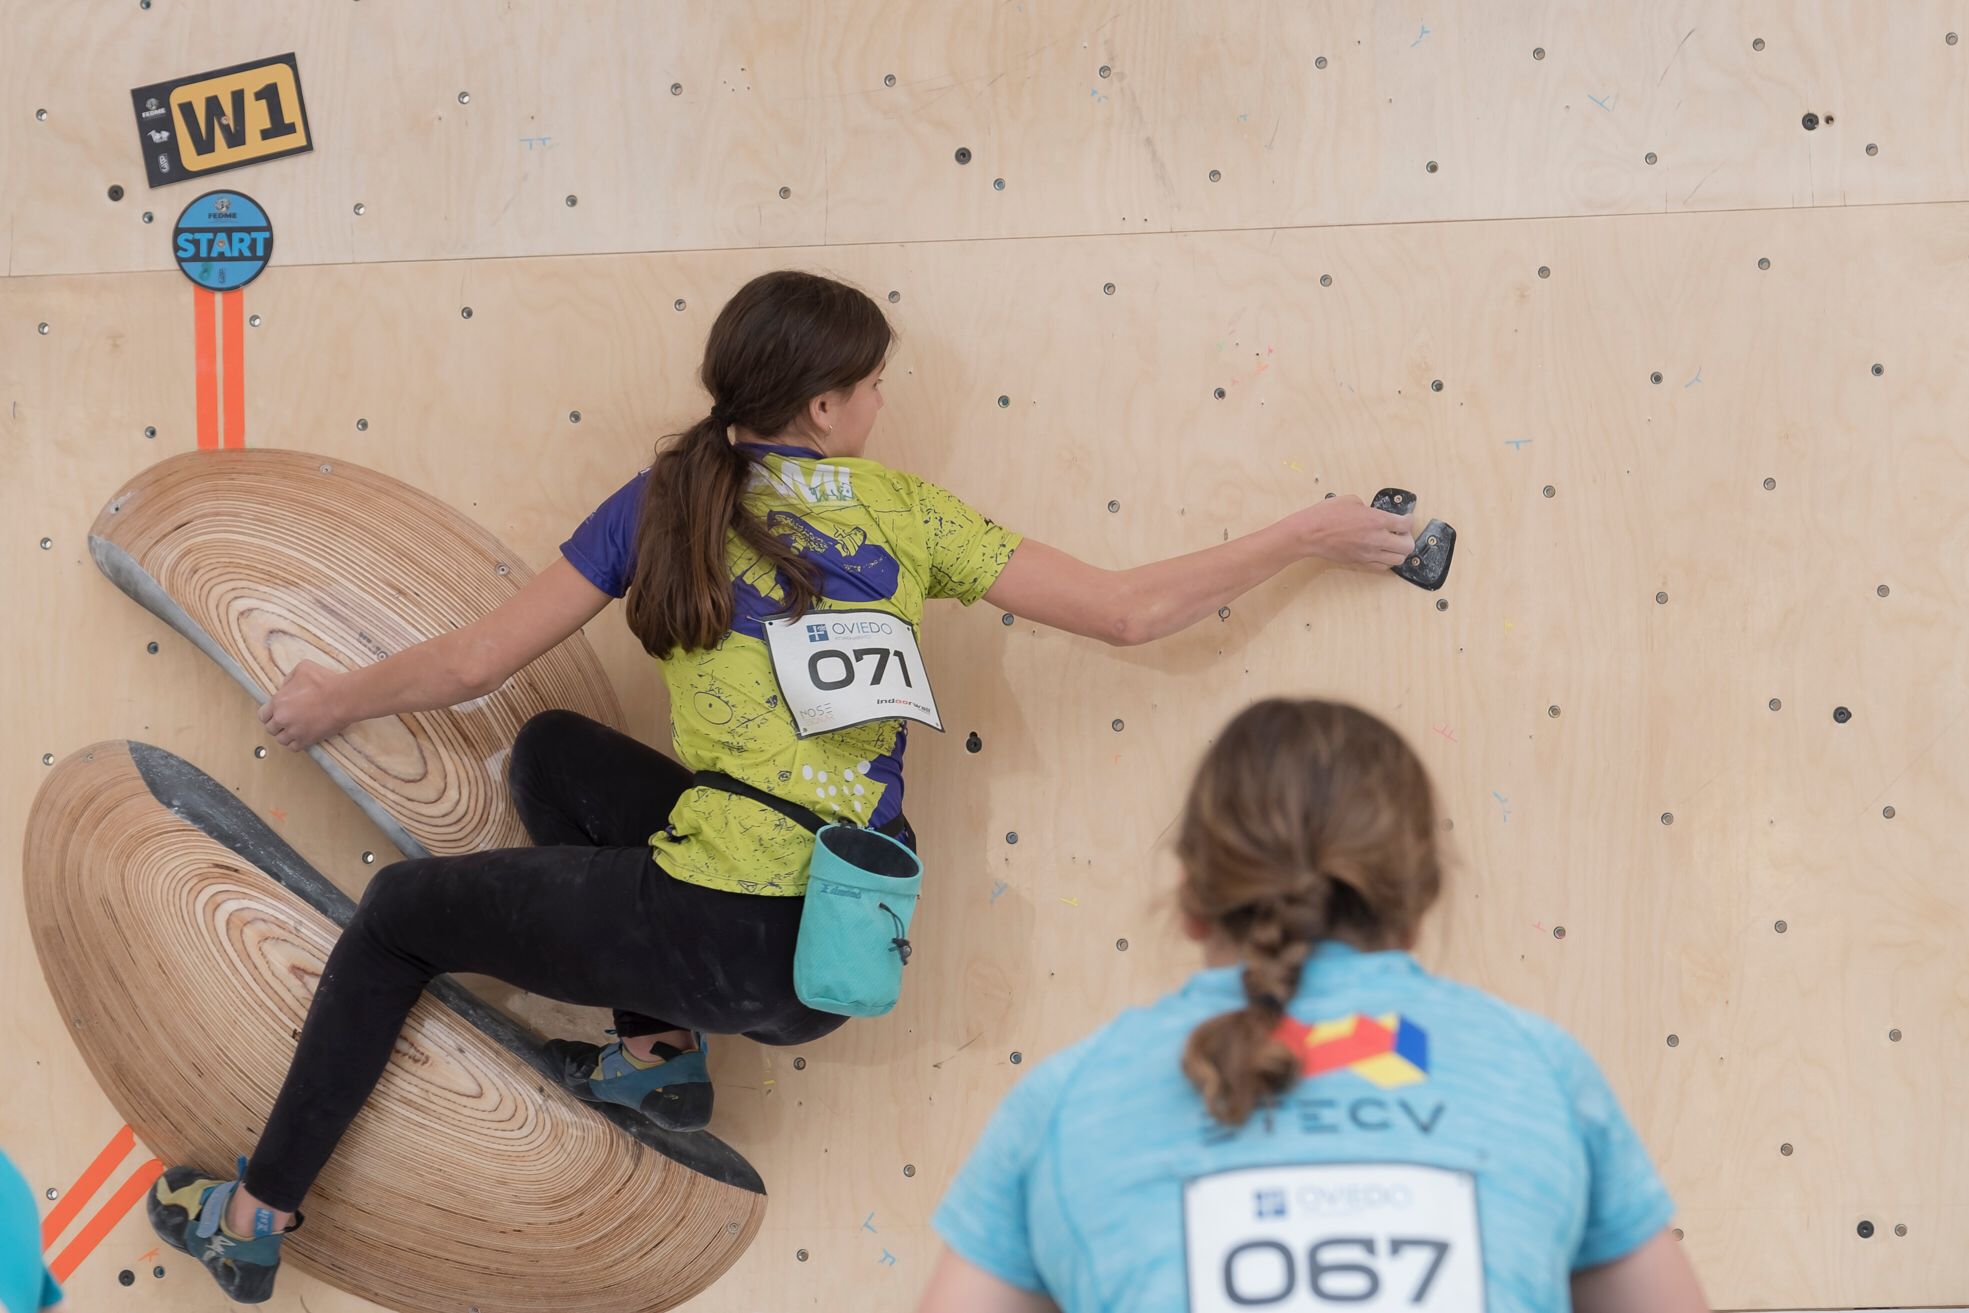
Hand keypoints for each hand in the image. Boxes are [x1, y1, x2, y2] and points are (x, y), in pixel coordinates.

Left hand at [259, 660, 349, 749]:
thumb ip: (290, 678)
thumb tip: (286, 685)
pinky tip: (301, 737)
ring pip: (281, 740)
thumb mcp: (303, 669)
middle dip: (277, 725)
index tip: (274, 714)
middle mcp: (283, 718)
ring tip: (293, 730)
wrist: (342, 697)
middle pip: (270, 729)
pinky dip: (296, 744)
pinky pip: (294, 748)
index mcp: (278, 702)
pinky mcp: (307, 740)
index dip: (268, 714)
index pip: (262, 715)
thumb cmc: (325, 683)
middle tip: (286, 721)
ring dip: (285, 735)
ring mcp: (294, 731)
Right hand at [1295, 495, 1416, 566]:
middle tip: (1401, 533)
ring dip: (1398, 551)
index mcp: (1377, 520)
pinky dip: (1386, 560)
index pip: (1406, 525)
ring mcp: (1369, 553)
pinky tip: (1380, 552)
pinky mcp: (1360, 562)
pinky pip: (1382, 566)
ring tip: (1391, 544)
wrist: (1310, 534)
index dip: (1409, 521)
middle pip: (1407, 546)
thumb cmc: (1326, 515)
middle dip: (1407, 538)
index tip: (1406, 519)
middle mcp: (1376, 539)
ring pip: (1397, 559)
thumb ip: (1368, 508)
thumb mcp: (1351, 501)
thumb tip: (1374, 513)